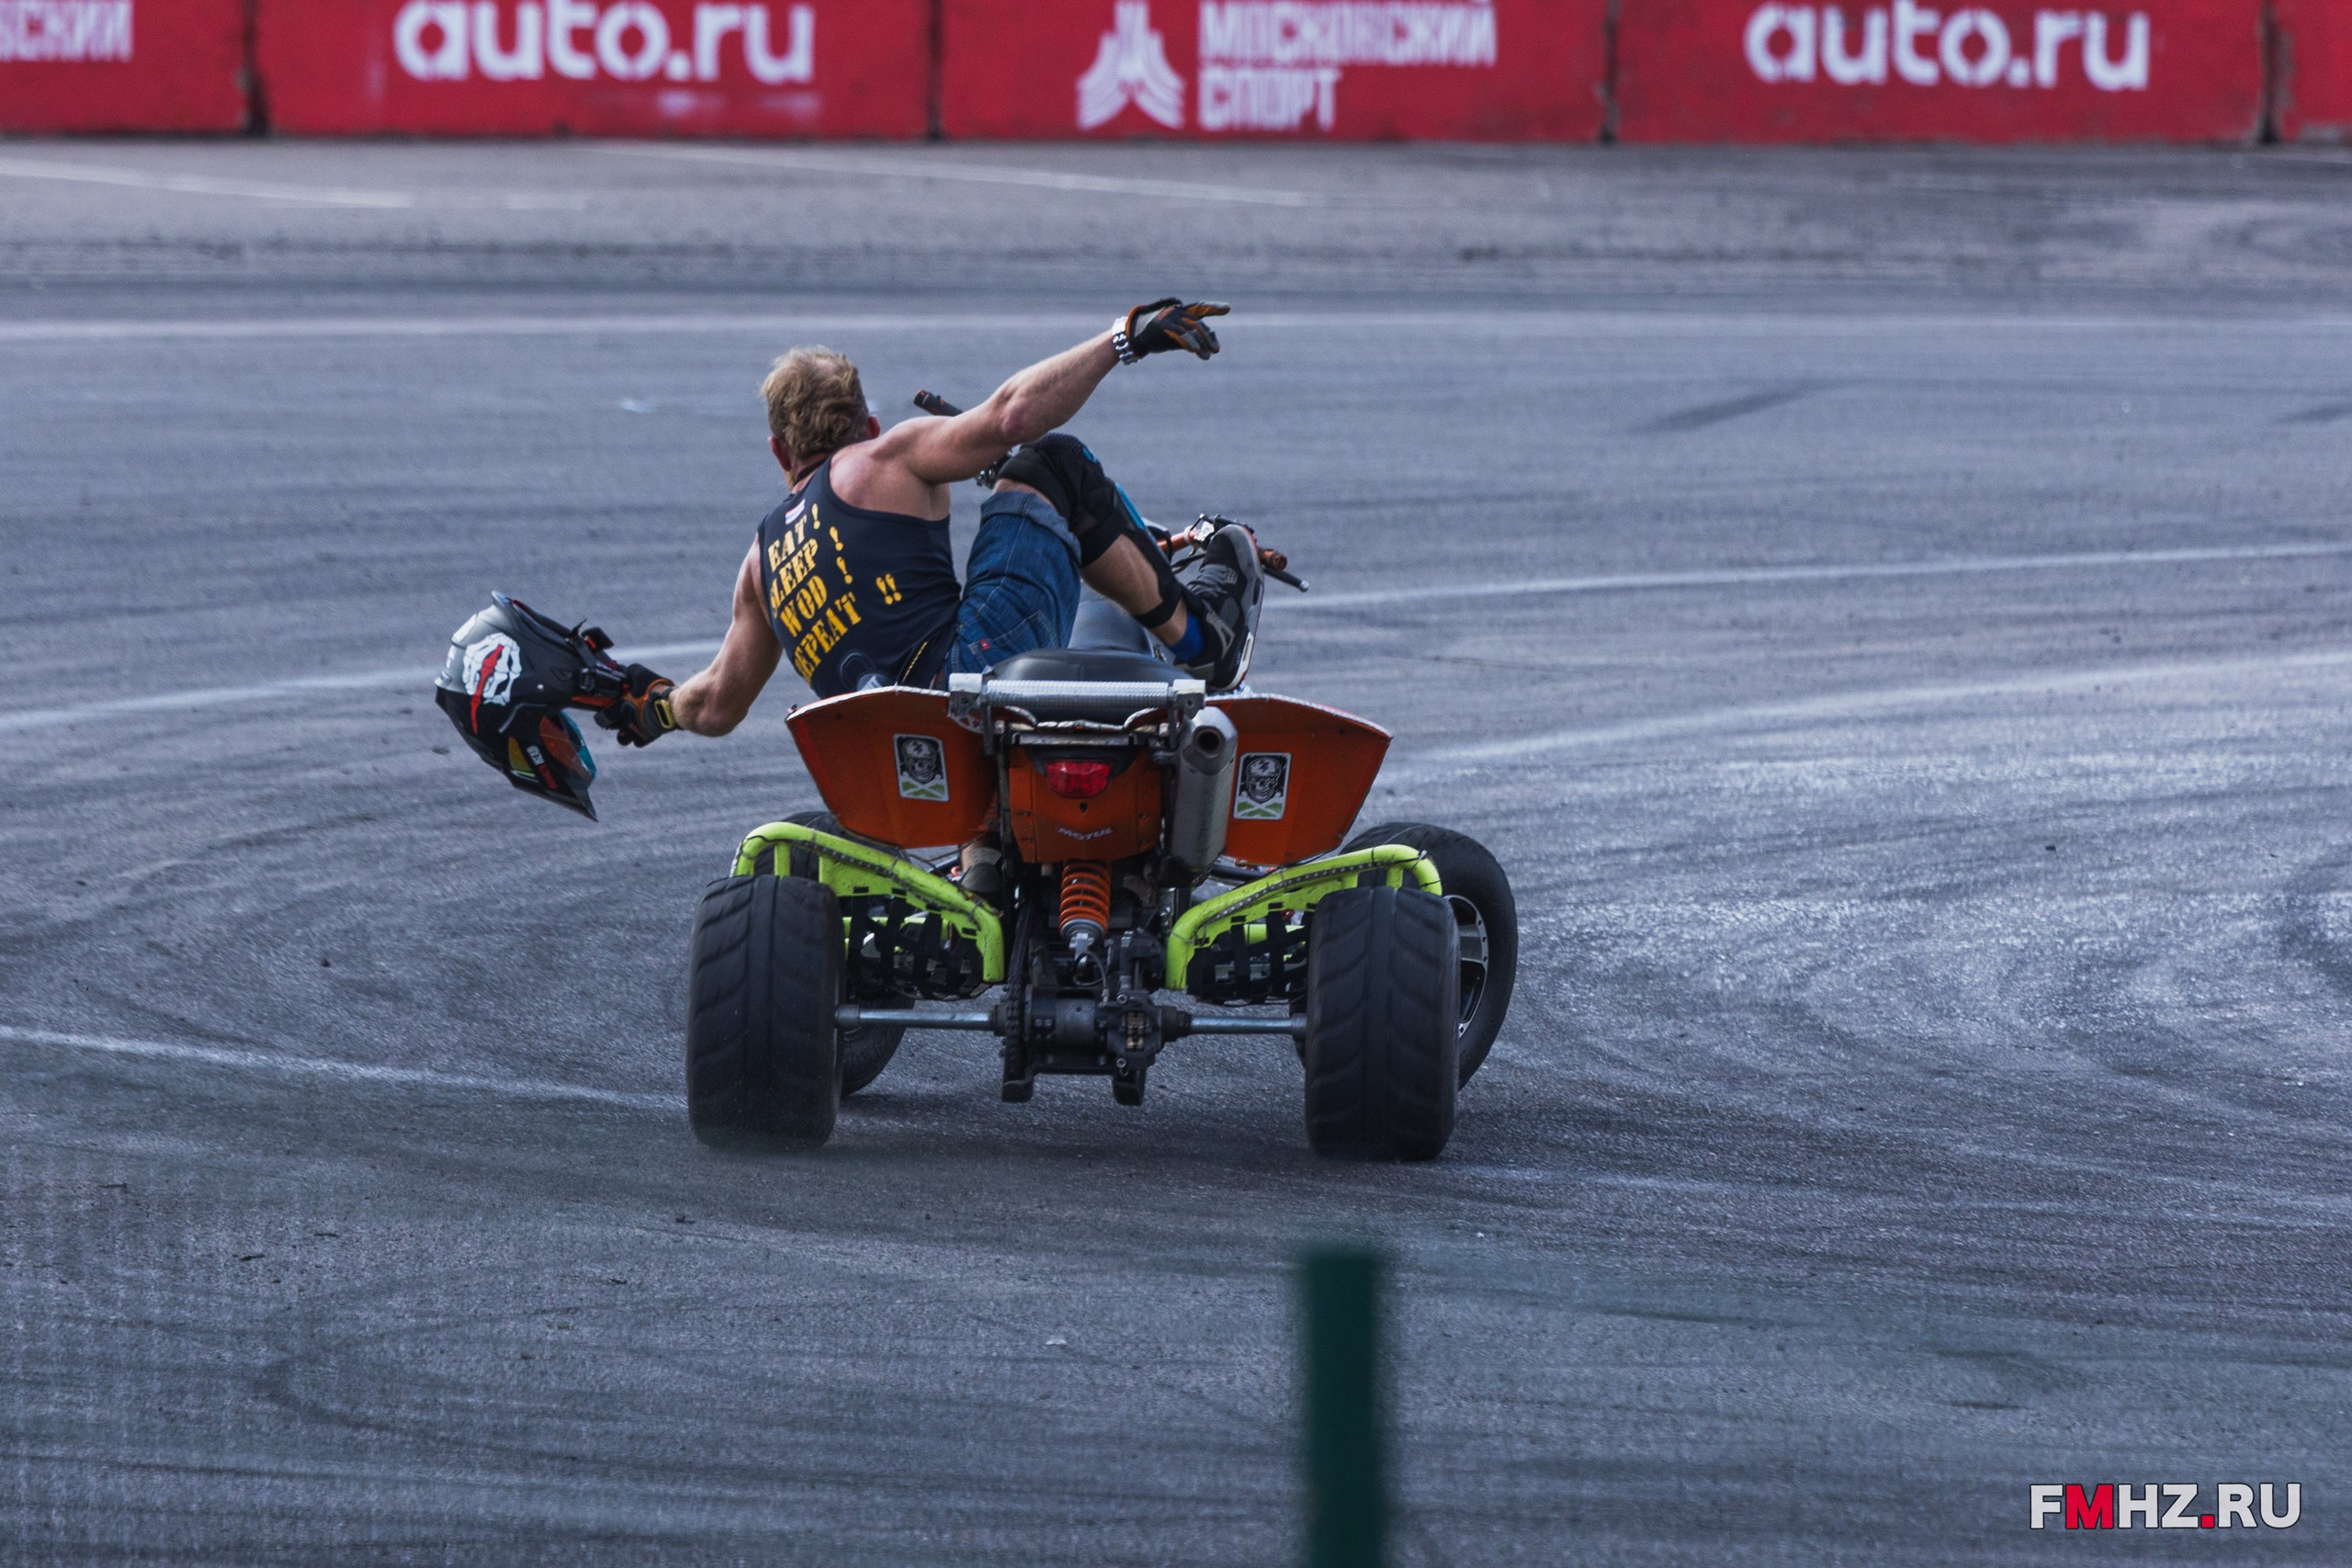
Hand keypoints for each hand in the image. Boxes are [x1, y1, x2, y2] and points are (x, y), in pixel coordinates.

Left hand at [593, 663, 676, 745]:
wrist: (671, 707)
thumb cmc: (655, 691)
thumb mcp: (641, 674)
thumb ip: (630, 672)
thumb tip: (623, 669)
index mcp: (620, 708)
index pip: (601, 717)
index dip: (601, 713)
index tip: (605, 708)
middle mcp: (625, 722)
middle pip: (609, 728)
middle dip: (611, 723)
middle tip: (617, 715)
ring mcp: (635, 731)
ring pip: (623, 739)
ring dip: (624, 733)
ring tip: (630, 725)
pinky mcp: (647, 737)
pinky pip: (639, 742)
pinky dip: (640, 737)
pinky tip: (643, 728)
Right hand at [1114, 299, 1228, 362]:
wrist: (1133, 337)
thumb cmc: (1155, 336)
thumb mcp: (1174, 334)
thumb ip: (1190, 334)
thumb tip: (1210, 341)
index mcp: (1179, 310)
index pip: (1200, 307)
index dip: (1214, 307)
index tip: (1228, 308)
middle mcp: (1175, 310)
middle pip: (1197, 324)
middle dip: (1208, 337)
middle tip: (1216, 349)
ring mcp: (1168, 317)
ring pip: (1190, 331)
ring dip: (1201, 345)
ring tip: (1208, 356)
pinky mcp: (1162, 326)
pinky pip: (1180, 336)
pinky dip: (1190, 344)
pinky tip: (1197, 351)